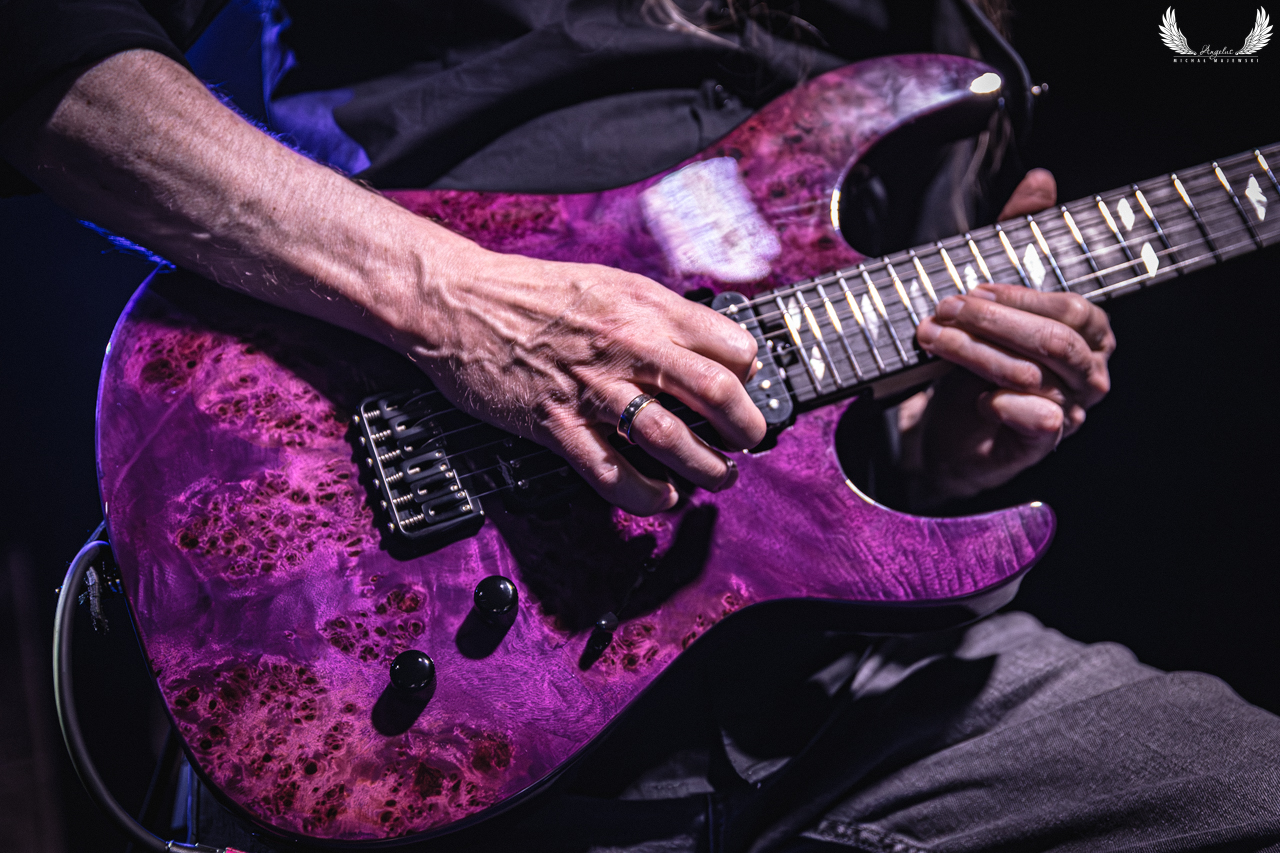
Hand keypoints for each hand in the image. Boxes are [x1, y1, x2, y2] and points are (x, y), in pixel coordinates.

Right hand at [401, 246, 767, 515]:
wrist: (458, 301)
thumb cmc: (533, 293)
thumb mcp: (610, 284)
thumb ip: (657, 316)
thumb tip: (705, 350)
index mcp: (647, 306)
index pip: (731, 345)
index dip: (749, 374)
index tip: (745, 390)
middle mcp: (628, 346)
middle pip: (716, 393)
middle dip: (746, 428)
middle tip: (747, 441)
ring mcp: (592, 389)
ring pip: (672, 440)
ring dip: (707, 469)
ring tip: (717, 477)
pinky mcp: (557, 425)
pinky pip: (613, 474)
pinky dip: (647, 496)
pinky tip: (661, 497)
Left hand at [900, 170, 1115, 503]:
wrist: (938, 431)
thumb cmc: (971, 360)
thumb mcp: (988, 293)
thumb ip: (1014, 236)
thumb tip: (1041, 178)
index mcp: (1086, 332)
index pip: (1072, 307)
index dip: (1021, 296)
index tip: (972, 289)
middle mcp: (1089, 372)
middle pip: (1057, 341)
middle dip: (994, 323)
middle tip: (942, 311)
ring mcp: (1070, 410)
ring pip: (1040, 377)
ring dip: (980, 356)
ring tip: (935, 341)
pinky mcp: (1041, 443)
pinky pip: (1043, 422)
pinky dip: (1007, 405)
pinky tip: (977, 397)